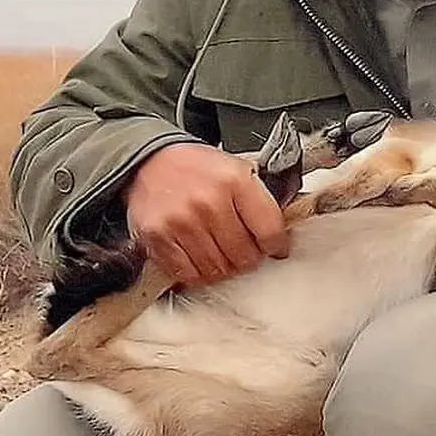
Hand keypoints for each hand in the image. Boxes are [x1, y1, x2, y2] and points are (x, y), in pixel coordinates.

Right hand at [123, 143, 288, 285]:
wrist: (150, 160)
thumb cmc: (198, 168)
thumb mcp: (238, 168)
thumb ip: (262, 199)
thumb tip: (285, 232)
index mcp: (235, 180)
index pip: (270, 231)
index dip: (276, 245)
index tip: (275, 248)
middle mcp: (209, 202)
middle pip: (245, 256)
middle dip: (249, 257)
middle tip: (244, 249)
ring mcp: (182, 222)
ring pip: (219, 270)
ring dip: (224, 267)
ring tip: (221, 251)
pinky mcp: (159, 238)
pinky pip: (189, 274)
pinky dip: (199, 273)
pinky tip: (201, 257)